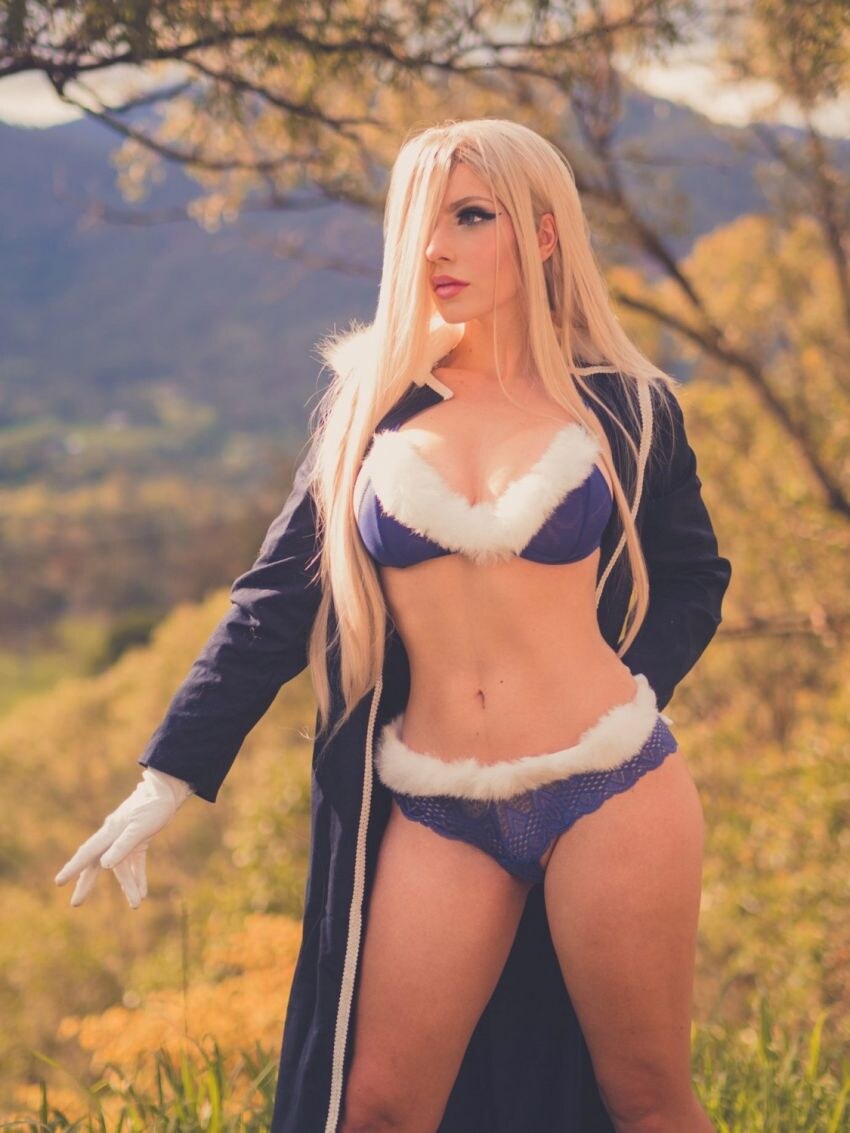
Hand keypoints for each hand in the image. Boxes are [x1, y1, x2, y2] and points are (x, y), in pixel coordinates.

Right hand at [54, 768, 193, 908]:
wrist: (167, 790)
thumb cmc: (152, 806)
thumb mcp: (139, 828)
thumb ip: (122, 846)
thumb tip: (104, 865)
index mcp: (109, 832)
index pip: (87, 854)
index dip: (73, 869)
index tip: (59, 882)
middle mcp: (114, 836)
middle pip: (96, 864)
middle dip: (87, 883)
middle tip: (76, 903)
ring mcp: (126, 838)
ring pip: (121, 867)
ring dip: (128, 885)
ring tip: (136, 904)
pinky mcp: (139, 839)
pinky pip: (135, 863)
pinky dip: (139, 876)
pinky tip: (143, 892)